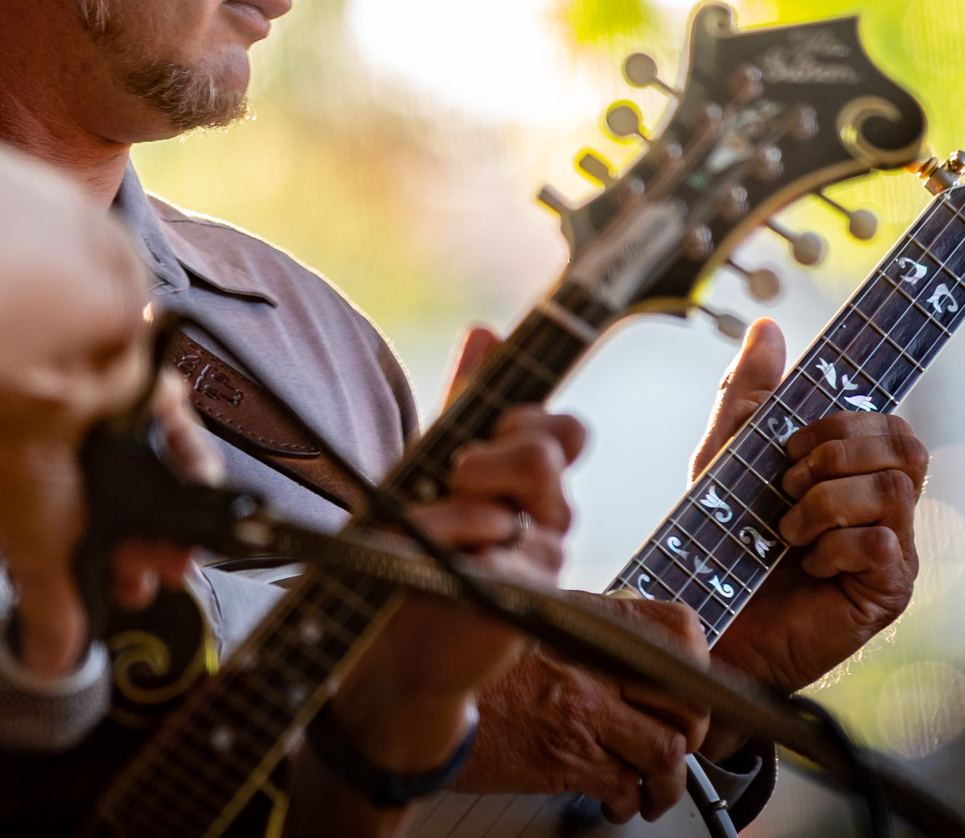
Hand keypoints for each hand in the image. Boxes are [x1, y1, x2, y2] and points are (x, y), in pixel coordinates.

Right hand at [0, 364, 203, 675]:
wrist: (50, 368)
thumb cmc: (22, 450)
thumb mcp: (36, 552)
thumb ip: (50, 607)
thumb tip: (48, 662)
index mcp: (32, 500)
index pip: (78, 547)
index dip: (110, 574)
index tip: (132, 591)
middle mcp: (72, 464)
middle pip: (127, 519)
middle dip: (153, 552)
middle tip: (168, 570)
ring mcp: (110, 431)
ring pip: (159, 483)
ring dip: (179, 517)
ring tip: (189, 537)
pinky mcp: (145, 399)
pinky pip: (182, 436)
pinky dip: (194, 463)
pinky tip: (197, 485)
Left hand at [311, 407, 584, 793]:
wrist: (398, 633)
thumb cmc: (421, 543)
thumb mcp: (435, 463)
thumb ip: (464, 402)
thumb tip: (486, 331)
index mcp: (536, 481)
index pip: (566, 429)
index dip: (529, 418)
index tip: (490, 428)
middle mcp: (551, 518)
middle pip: (544, 453)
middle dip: (489, 455)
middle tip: (452, 477)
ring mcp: (544, 559)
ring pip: (525, 495)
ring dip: (461, 498)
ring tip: (427, 522)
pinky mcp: (525, 597)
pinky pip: (500, 547)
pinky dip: (450, 538)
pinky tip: (429, 553)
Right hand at [462, 592, 709, 821]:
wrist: (418, 693)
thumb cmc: (471, 662)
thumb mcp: (530, 619)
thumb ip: (580, 628)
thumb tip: (624, 645)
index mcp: (586, 620)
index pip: (680, 630)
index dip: (696, 662)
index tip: (684, 688)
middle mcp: (592, 662)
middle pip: (686, 698)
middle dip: (689, 733)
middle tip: (672, 746)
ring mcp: (581, 710)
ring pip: (667, 751)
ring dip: (666, 779)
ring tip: (651, 787)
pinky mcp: (563, 757)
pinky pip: (625, 787)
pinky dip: (628, 802)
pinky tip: (612, 800)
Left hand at [695, 320, 926, 757]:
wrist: (707, 622)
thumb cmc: (721, 545)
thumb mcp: (727, 457)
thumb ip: (751, 395)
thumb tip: (769, 326)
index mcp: (854, 471)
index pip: (887, 421)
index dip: (853, 415)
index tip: (795, 436)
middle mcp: (885, 508)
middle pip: (903, 442)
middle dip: (832, 450)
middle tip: (783, 481)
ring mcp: (892, 550)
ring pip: (892, 487)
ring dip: (823, 499)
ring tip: (786, 530)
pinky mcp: (887, 592)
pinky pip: (881, 542)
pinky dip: (831, 544)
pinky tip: (805, 565)